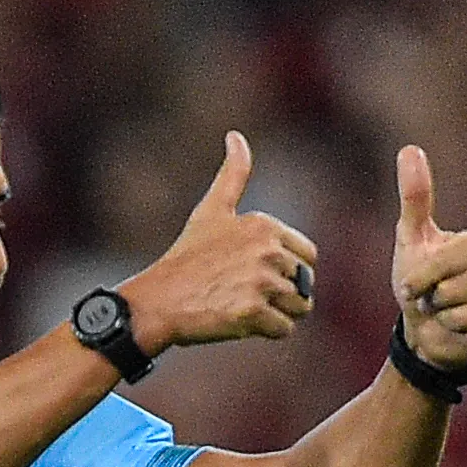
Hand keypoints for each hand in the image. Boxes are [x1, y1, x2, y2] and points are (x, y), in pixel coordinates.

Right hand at [121, 132, 319, 352]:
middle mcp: (267, 251)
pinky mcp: (253, 314)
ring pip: (299, 308)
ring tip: (242, 306)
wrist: (158, 302)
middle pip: (305, 284)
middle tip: (243, 292)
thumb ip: (233, 174)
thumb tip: (236, 135)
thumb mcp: (211, 211)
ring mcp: (261, 283)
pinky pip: (284, 330)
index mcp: (264, 226)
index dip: (285, 269)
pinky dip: (266, 331)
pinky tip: (238, 321)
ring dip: (276, 313)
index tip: (252, 271)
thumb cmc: (186, 258)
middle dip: (281, 293)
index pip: (308, 256)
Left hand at [393, 146, 466, 369]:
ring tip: (446, 317)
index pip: (461, 253)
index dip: (430, 273)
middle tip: (432, 302)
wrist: (425, 333)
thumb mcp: (411, 240)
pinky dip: (465, 339)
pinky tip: (462, 334)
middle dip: (438, 299)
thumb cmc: (418, 284)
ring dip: (449, 321)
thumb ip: (414, 197)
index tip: (408, 288)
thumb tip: (410, 149)